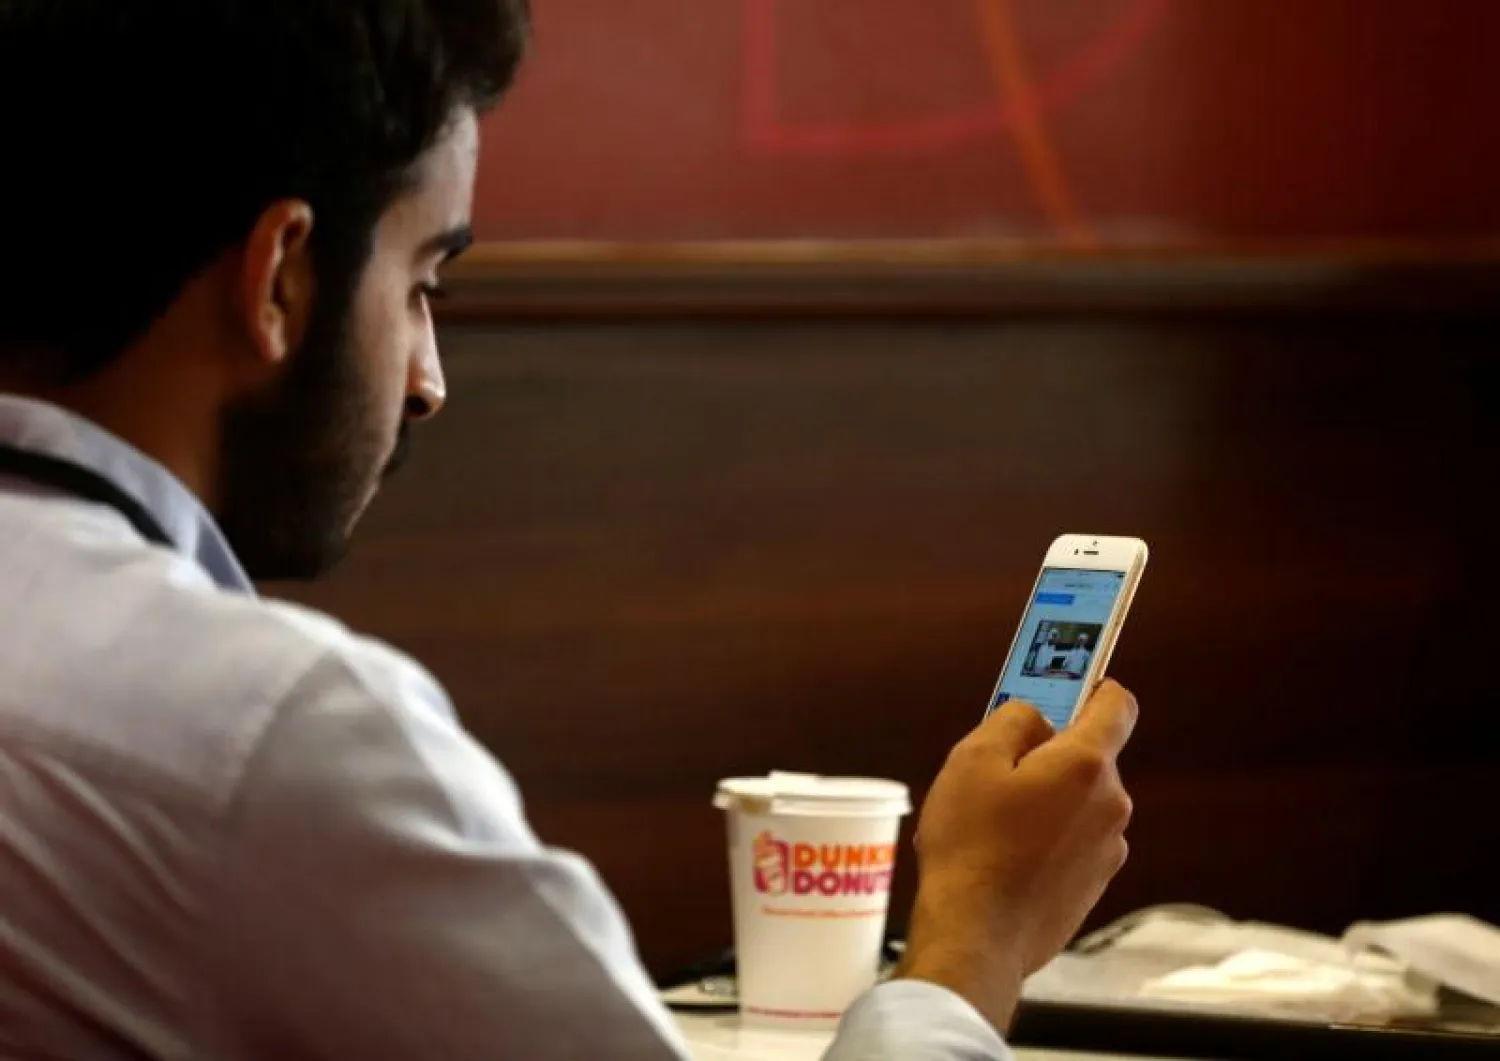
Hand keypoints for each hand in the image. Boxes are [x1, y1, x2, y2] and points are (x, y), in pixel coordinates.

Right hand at [896, 681, 1137, 1029]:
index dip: (1094, 685)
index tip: (1071, 682)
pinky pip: (1072, 842)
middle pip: (1087, 757)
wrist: (977, 936)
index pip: (1116, 704)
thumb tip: (1034, 716)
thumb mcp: (972, 760)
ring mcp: (1107, 850)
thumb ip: (1011, 720)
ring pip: (1077, 802)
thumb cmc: (971, 847)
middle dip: (1048, 755)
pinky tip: (1003, 858)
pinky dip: (1046, 840)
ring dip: (1045, 802)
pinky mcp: (1094, 886)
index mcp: (1086, 765)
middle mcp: (1111, 805)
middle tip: (997, 771)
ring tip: (991, 824)